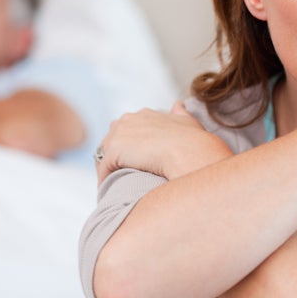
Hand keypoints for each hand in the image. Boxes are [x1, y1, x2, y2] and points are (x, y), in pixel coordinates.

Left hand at [96, 101, 232, 183]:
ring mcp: (118, 135)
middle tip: (120, 175)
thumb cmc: (192, 141)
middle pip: (111, 139)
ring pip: (104, 154)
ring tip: (114, 186)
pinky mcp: (112, 152)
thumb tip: (177, 105)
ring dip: (108, 169)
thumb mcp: (188, 122)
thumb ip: (180, 114)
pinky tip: (110, 192)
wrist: (188, 152)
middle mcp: (128, 120)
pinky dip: (105, 179)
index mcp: (144, 115)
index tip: (133, 160)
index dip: (129, 145)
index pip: (126, 128)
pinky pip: (103, 168)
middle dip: (115, 156)